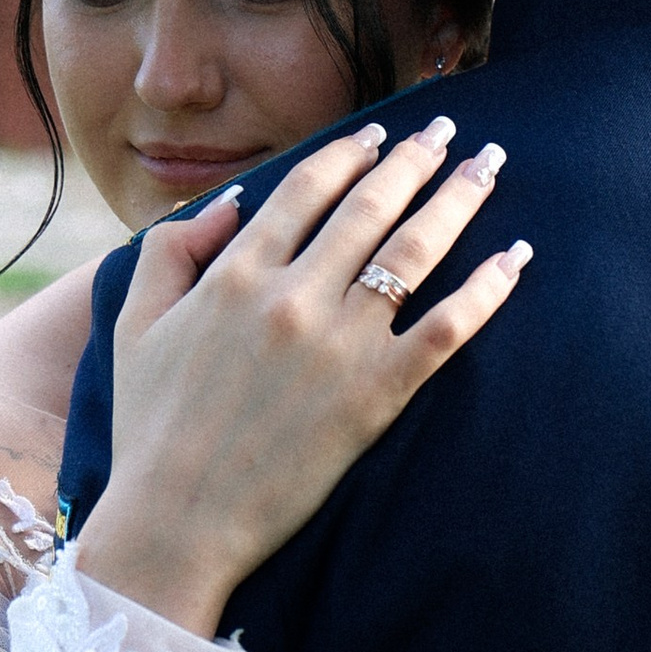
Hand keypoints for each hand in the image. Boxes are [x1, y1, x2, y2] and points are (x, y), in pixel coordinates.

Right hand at [75, 119, 528, 633]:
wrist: (177, 521)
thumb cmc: (151, 428)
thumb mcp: (134, 325)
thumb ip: (172, 251)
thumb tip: (233, 202)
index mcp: (235, 274)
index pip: (307, 189)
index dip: (351, 153)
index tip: (381, 135)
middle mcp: (293, 296)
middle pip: (371, 207)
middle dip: (416, 159)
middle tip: (448, 130)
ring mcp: (339, 345)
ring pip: (414, 252)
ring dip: (458, 199)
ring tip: (488, 167)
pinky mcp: (377, 395)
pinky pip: (445, 329)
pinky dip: (486, 289)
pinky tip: (516, 257)